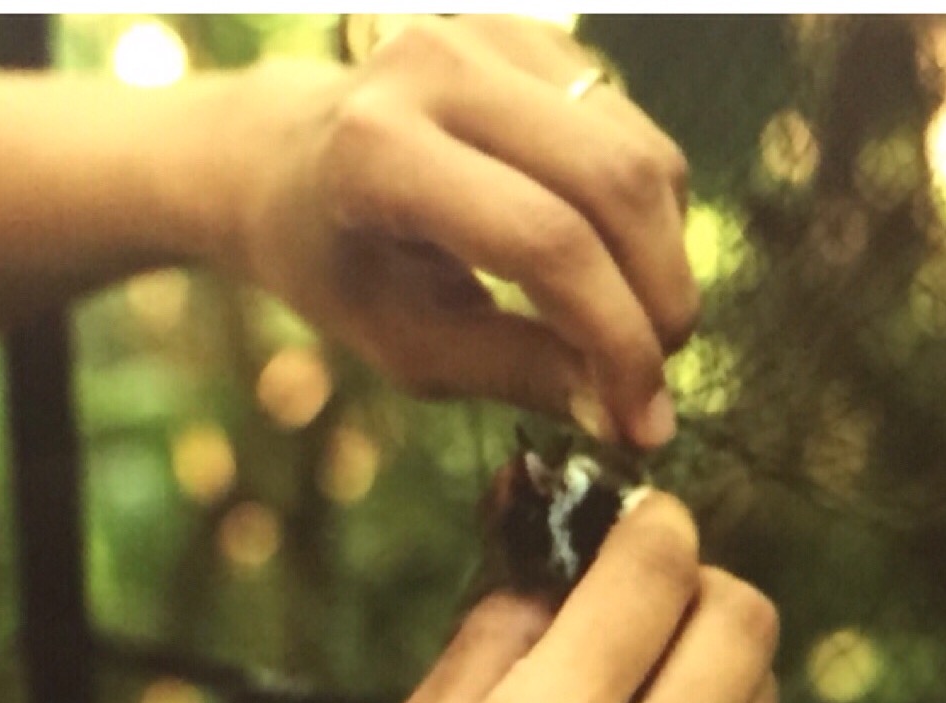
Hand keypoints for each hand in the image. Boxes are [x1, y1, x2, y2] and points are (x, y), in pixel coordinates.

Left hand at [222, 15, 695, 448]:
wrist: (281, 161)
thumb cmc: (338, 266)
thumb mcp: (405, 341)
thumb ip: (513, 371)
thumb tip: (627, 413)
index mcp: (377, 151)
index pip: (543, 241)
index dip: (614, 337)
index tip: (645, 420)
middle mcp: (436, 70)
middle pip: (612, 185)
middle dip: (658, 296)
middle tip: (658, 377)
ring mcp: (490, 38)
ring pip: (642, 155)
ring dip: (664, 257)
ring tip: (635, 328)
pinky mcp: (533, 36)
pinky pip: (634, 131)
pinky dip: (644, 213)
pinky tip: (610, 263)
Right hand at [272, 492, 778, 702]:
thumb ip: (486, 641)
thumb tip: (538, 545)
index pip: (659, 570)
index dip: (646, 522)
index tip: (620, 520)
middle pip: (745, 619)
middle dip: (691, 584)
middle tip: (628, 599)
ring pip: (756, 700)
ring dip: (697, 670)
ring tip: (616, 699)